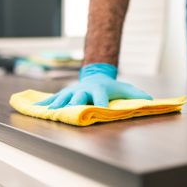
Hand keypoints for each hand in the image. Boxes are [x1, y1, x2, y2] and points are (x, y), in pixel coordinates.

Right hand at [35, 63, 152, 108]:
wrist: (95, 76)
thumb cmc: (112, 87)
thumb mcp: (125, 89)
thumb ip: (137, 95)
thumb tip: (151, 100)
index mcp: (99, 90)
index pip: (100, 97)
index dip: (100, 103)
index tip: (100, 110)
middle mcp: (84, 90)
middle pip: (78, 97)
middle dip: (74, 103)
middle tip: (70, 109)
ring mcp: (72, 91)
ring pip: (63, 98)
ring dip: (56, 104)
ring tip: (49, 111)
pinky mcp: (64, 94)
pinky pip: (52, 98)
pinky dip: (44, 103)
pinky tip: (35, 108)